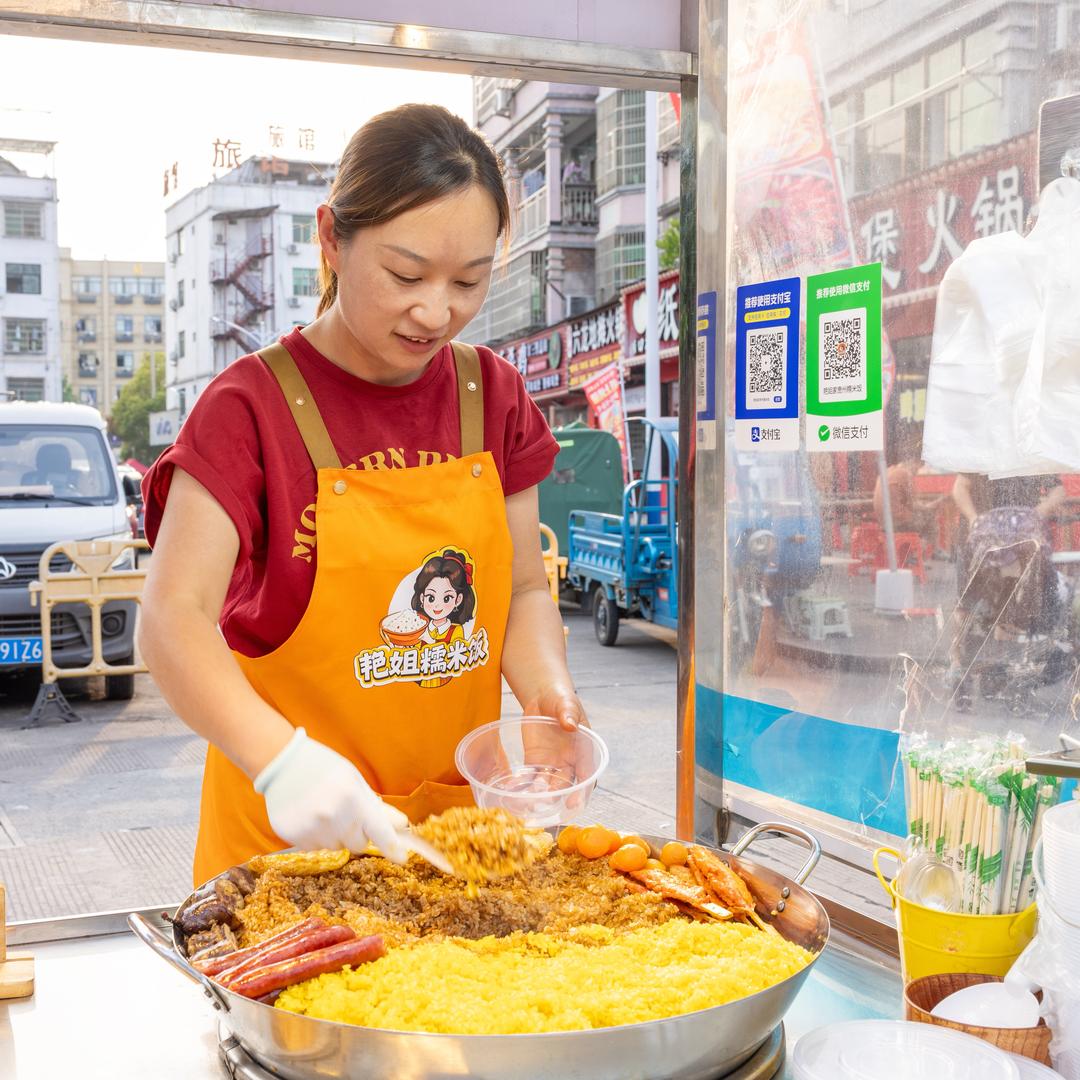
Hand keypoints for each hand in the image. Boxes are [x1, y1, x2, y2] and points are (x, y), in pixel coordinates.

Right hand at [254, 728, 409, 861]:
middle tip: (346, 814)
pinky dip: (316, 836)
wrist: (282, 763)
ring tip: (323, 810)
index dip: (393, 847)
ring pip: (336, 847)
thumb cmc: (324, 768)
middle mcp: (334, 818)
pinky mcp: (294, 837)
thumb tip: (401, 824)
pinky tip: (308, 815)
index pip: (380, 831)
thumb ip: (376, 806)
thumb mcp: (354, 780)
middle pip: (359, 845)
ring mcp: (312, 829)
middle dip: (358, 833)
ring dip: (335, 835)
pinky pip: (315, 847)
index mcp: (353, 799)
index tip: (402, 858)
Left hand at [520, 688, 596, 803]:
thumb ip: (569, 713)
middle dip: (557, 795)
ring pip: (546, 784)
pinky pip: (529, 775)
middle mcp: (568, 762)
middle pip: (565, 783)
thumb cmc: (562, 700)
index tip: (575, 802)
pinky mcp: (534, 761)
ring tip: (526, 800)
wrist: (545, 697)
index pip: (586, 774)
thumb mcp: (566, 703)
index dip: (583, 790)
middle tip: (545, 802)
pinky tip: (512, 789)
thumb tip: (571, 725)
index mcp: (582, 750)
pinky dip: (521, 784)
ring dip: (538, 793)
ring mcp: (551, 763)